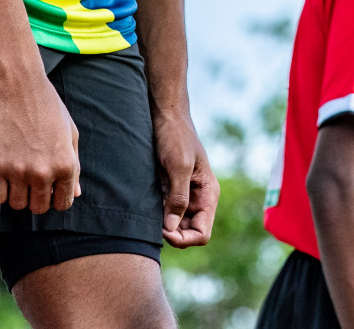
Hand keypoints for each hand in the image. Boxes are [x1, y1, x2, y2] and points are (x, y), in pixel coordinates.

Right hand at [0, 74, 80, 213]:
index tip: (51, 190)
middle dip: (37, 199)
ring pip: (17, 205)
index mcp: (66, 164)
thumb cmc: (48, 106)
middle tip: (33, 182)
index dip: (57, 199)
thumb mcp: (70, 133)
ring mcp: (18, 171)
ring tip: (18, 177)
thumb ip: (74, 166)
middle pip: (39, 208)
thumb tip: (76, 193)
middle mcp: (43, 172)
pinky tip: (3, 178)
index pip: (63, 202)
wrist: (18, 86)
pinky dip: (0, 192)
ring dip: (18, 195)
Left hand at [155, 111, 219, 246]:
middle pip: (188, 233)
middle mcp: (198, 198)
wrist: (165, 115)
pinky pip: (164, 213)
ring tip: (148, 212)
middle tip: (151, 223)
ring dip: (162, 225)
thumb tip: (171, 228)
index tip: (163, 229)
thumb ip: (178, 198)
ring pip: (175, 226)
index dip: (183, 238)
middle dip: (171, 234)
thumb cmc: (175, 136)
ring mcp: (184, 195)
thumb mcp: (179, 166)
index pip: (202, 233)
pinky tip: (145, 206)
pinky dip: (155, 215)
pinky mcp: (169, 190)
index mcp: (208, 194)